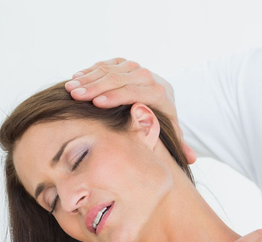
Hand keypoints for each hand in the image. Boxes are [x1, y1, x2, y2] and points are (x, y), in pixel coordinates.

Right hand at [65, 57, 196, 163]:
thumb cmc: (163, 116)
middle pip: (119, 79)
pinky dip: (89, 71)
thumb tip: (191, 160)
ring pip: (109, 70)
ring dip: (88, 78)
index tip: (96, 104)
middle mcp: (147, 76)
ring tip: (70, 88)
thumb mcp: (172, 129)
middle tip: (76, 96)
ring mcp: (134, 67)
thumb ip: (181, 144)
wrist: (162, 91)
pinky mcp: (123, 62)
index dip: (115, 97)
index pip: (135, 92)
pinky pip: (105, 64)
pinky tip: (75, 78)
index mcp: (158, 93)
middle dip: (96, 87)